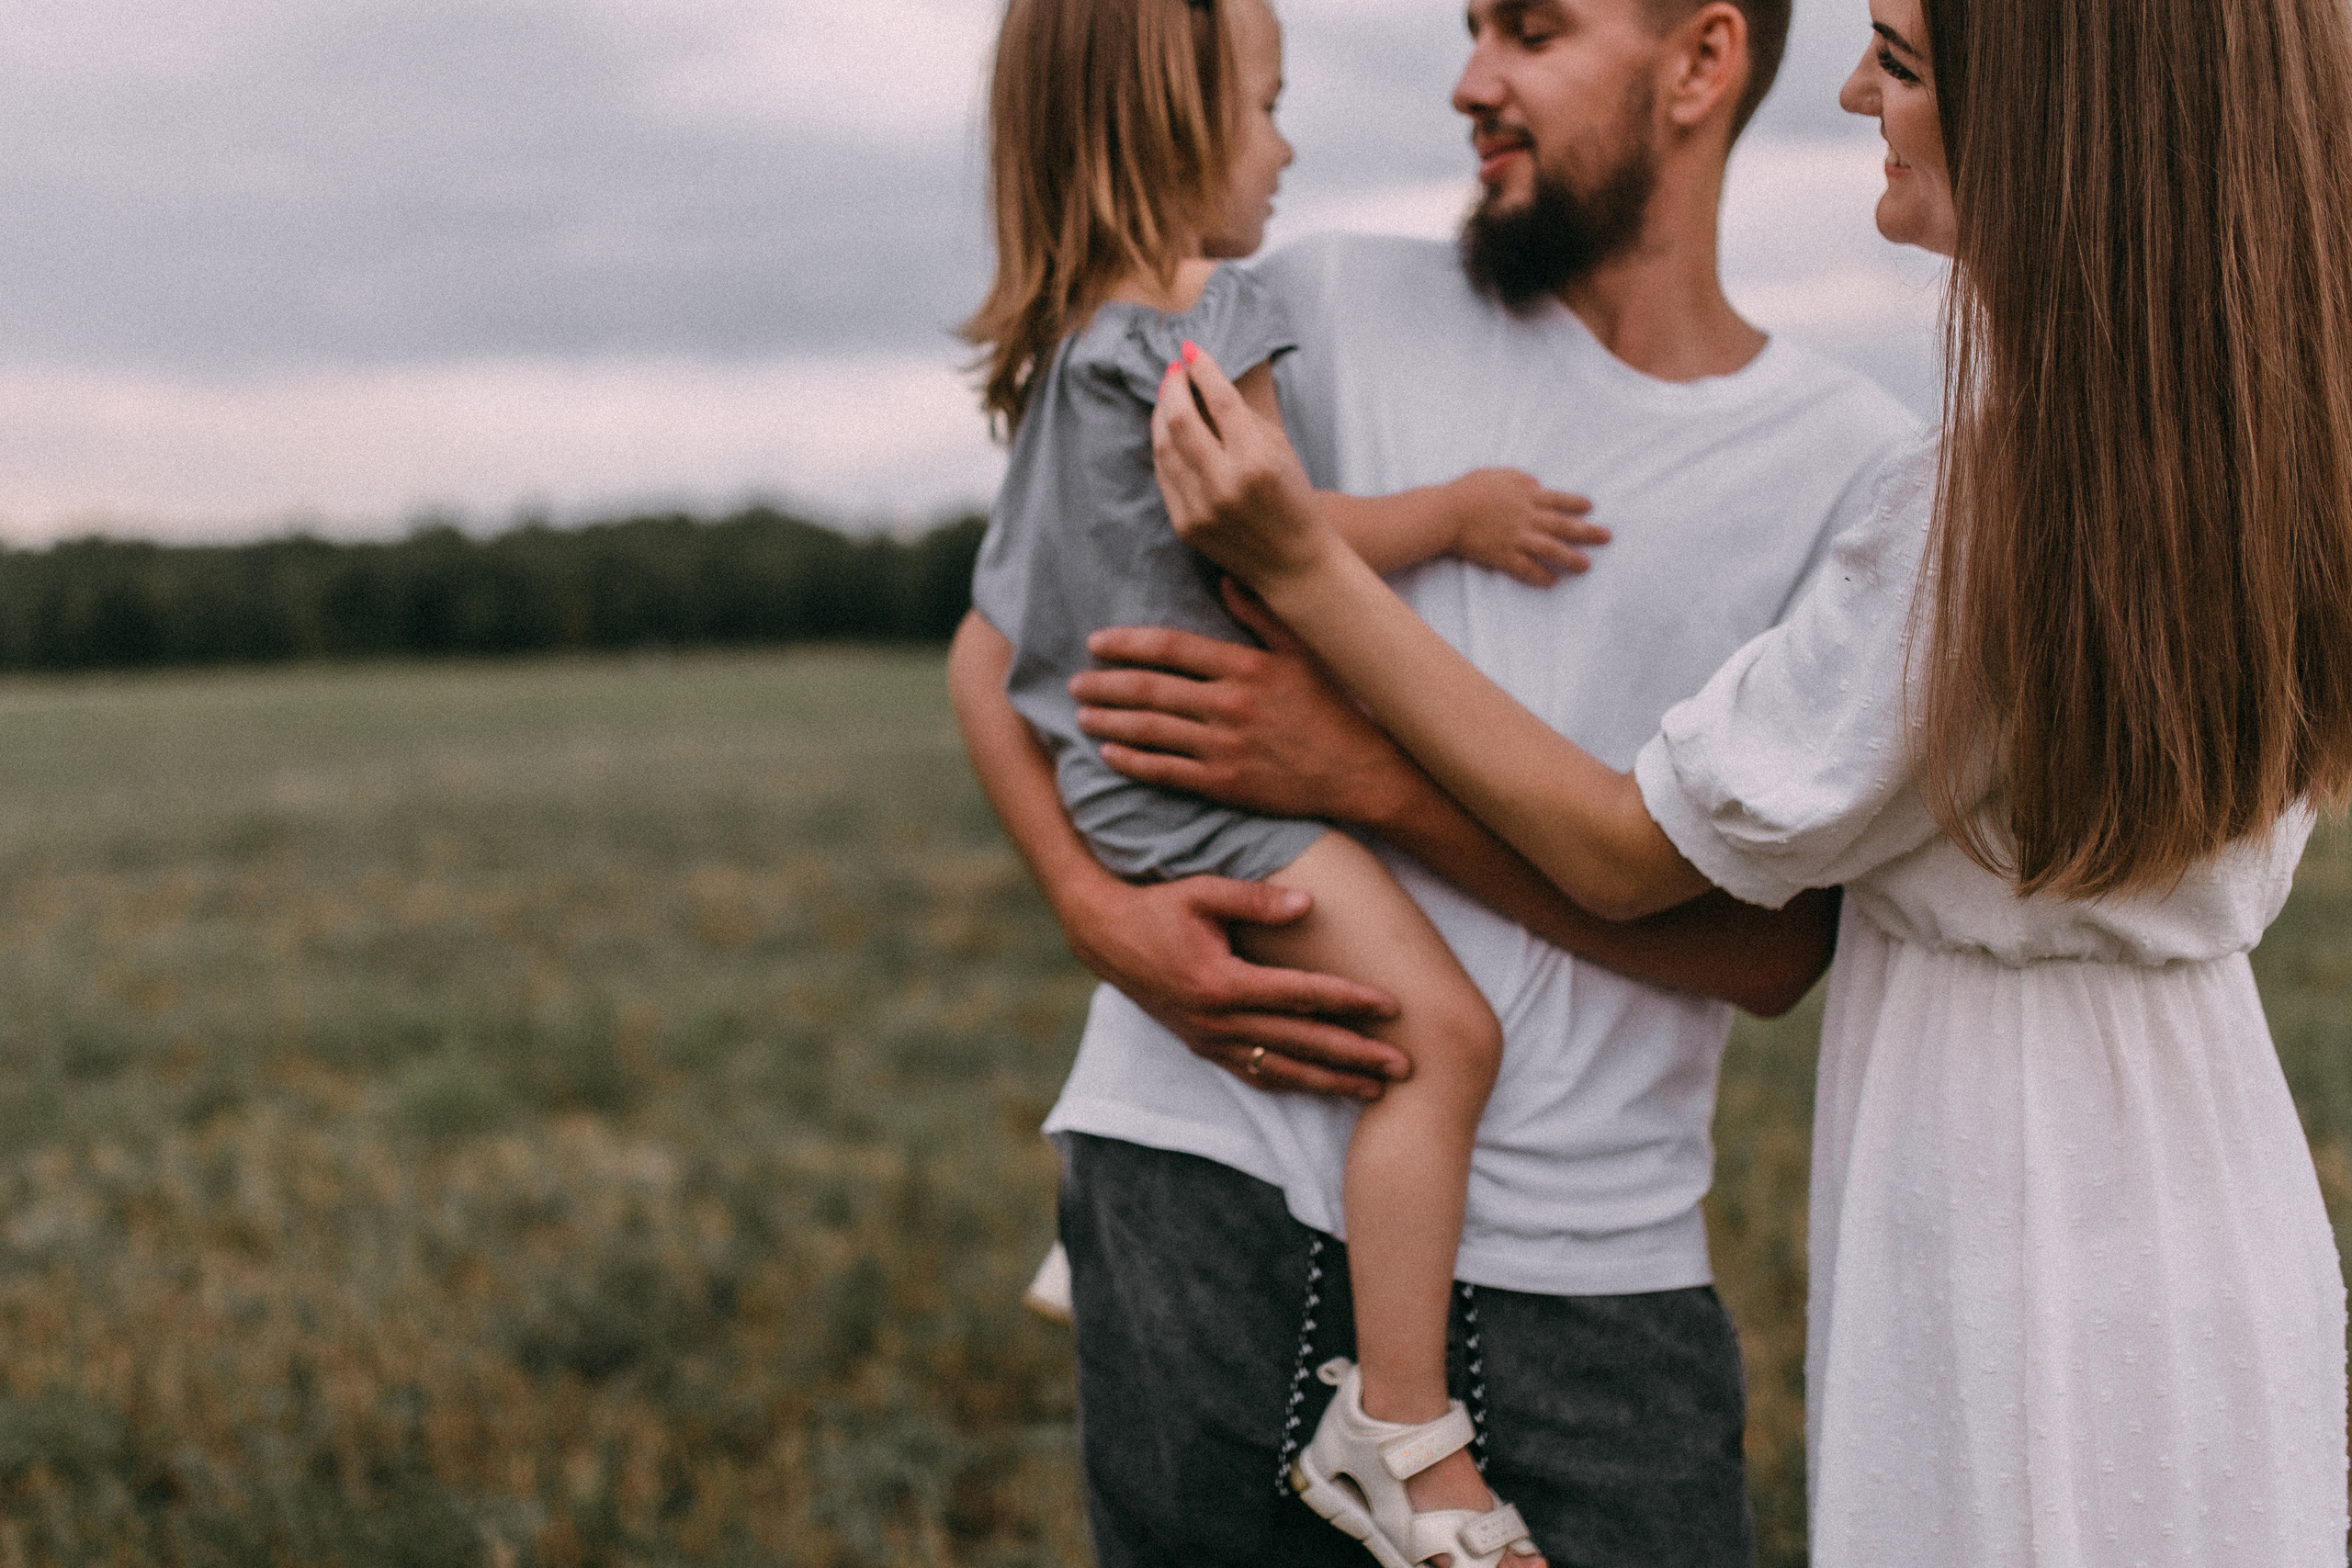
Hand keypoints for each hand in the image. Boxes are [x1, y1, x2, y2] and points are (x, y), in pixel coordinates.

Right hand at [1059, 872, 1407, 1098]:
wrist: (1103, 936)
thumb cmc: (1157, 907)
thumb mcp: (1201, 891)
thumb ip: (1255, 898)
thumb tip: (1308, 904)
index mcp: (1221, 982)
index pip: (1300, 996)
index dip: (1348, 1001)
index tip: (1392, 1007)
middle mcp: (1217, 1020)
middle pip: (1300, 1043)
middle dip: (1355, 1056)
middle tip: (1404, 1066)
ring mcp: (1208, 1039)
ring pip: (1281, 1069)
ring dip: (1330, 1081)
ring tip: (1376, 1091)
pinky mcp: (1202, 1046)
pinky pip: (1254, 1074)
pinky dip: (1291, 1084)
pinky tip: (1321, 1089)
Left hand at [1075, 580, 1419, 825]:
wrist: (1357, 770)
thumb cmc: (1330, 707)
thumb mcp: (1303, 652)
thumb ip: (1262, 615)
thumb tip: (1227, 578)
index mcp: (1246, 667)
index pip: (1172, 649)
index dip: (1128, 644)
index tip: (1096, 643)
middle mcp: (1230, 705)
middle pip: (1151, 690)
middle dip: (1105, 685)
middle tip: (1074, 683)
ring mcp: (1225, 748)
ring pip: (1152, 732)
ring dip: (1110, 722)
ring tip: (1082, 715)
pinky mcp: (1225, 784)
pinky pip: (1167, 772)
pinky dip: (1133, 762)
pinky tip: (1109, 753)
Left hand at [1153, 344, 1332, 587]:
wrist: (1294, 563)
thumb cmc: (1293, 499)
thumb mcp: (1281, 449)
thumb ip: (1242, 416)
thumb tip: (1204, 382)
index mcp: (1257, 460)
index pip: (1220, 400)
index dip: (1202, 369)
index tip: (1190, 350)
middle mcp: (1225, 483)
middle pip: (1180, 419)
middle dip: (1173, 386)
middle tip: (1174, 371)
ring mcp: (1201, 507)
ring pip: (1164, 446)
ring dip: (1161, 413)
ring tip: (1168, 395)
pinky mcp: (1186, 524)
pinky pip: (1164, 475)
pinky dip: (1163, 447)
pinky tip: (1167, 430)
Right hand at [1443, 468, 1607, 585]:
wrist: (1446, 513)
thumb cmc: (1468, 490)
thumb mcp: (1497, 474)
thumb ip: (1519, 478)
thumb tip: (1536, 483)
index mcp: (1526, 495)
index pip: (1558, 499)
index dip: (1576, 504)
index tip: (1590, 508)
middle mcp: (1527, 517)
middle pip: (1563, 525)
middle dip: (1587, 532)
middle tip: (1606, 538)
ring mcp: (1517, 538)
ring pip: (1551, 549)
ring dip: (1570, 558)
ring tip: (1586, 566)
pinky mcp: (1504, 555)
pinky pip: (1526, 568)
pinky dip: (1540, 576)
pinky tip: (1552, 582)